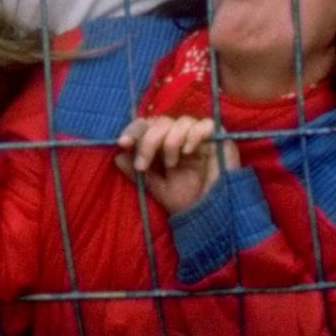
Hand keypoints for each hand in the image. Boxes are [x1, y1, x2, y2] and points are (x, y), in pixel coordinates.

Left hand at [114, 113, 229, 215]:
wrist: (210, 214)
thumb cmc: (185, 200)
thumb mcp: (156, 188)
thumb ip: (138, 172)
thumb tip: (117, 157)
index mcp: (164, 144)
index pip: (148, 125)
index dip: (134, 130)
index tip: (123, 144)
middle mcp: (180, 136)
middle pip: (161, 122)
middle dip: (148, 141)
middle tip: (143, 165)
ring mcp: (199, 135)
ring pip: (181, 121)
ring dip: (171, 140)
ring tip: (171, 164)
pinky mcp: (218, 138)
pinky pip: (205, 125)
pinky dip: (193, 135)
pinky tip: (188, 151)